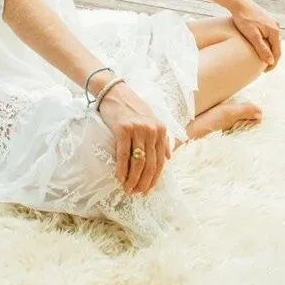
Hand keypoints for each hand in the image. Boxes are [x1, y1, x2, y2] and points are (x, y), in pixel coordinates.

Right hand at [95, 79, 171, 194]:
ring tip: (128, 188)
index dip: (155, 178)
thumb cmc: (132, 107)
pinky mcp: (123, 129)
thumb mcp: (152, 120)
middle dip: (144, 182)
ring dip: (133, 179)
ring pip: (138, 162)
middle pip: (150, 164)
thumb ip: (162, 138)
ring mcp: (138, 130)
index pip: (161, 161)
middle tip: (136, 193)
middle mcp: (152, 131)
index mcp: (160, 130)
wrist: (114, 91)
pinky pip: (123, 154)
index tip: (148, 190)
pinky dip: (122, 168)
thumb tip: (169, 157)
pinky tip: (119, 177)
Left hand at [228, 0, 281, 69]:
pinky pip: (268, 35)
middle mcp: (276, 26)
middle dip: (270, 58)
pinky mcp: (266, 20)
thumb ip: (262, 49)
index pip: (277, 52)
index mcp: (275, 31)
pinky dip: (265, 43)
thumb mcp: (252, 36)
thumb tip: (271, 61)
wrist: (238, 2)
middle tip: (262, 68)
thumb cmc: (243, 19)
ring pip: (272, 41)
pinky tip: (258, 46)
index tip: (264, 72)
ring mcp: (272, 22)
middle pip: (276, 47)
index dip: (272, 64)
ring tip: (260, 59)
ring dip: (268, 50)